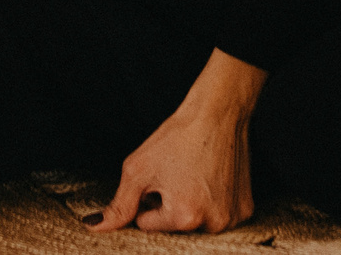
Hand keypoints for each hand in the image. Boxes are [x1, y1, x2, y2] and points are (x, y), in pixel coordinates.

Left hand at [93, 53, 265, 233]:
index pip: (147, 224)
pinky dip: (211, 201)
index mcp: (184, 217)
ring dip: (190, 205)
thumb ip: (118, 204)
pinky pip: (218, 215)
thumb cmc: (178, 136)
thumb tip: (95, 226)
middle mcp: (212, 224)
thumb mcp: (138, 169)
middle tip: (176, 175)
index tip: (159, 176)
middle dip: (168, 206)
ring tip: (193, 175)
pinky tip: (210, 178)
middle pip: (173, 227)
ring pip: (196, 222)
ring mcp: (232, 218)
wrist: (218, 112)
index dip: (147, 198)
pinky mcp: (245, 209)